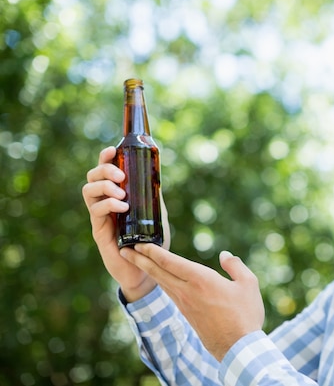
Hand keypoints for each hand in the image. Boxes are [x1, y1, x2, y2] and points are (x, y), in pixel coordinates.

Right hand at [82, 146, 170, 300]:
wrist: (146, 271)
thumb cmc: (150, 244)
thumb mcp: (157, 216)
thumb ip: (155, 199)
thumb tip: (157, 177)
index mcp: (117, 196)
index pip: (106, 171)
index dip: (105, 157)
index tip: (113, 149)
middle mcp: (105, 203)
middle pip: (92, 176)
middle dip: (104, 169)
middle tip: (120, 176)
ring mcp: (100, 216)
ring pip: (89, 191)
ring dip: (105, 186)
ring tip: (122, 194)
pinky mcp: (99, 230)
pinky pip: (96, 211)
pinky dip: (109, 204)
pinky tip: (123, 207)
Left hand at [121, 244, 264, 360]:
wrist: (238, 347)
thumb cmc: (245, 314)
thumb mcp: (248, 284)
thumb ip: (235, 266)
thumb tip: (224, 255)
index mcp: (201, 280)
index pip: (170, 262)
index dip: (153, 251)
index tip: (139, 243)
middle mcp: (187, 291)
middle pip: (158, 272)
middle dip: (140, 259)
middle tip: (125, 249)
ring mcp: (185, 304)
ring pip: (162, 283)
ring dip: (147, 270)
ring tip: (137, 261)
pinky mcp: (187, 314)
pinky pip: (169, 293)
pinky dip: (160, 282)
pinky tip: (159, 279)